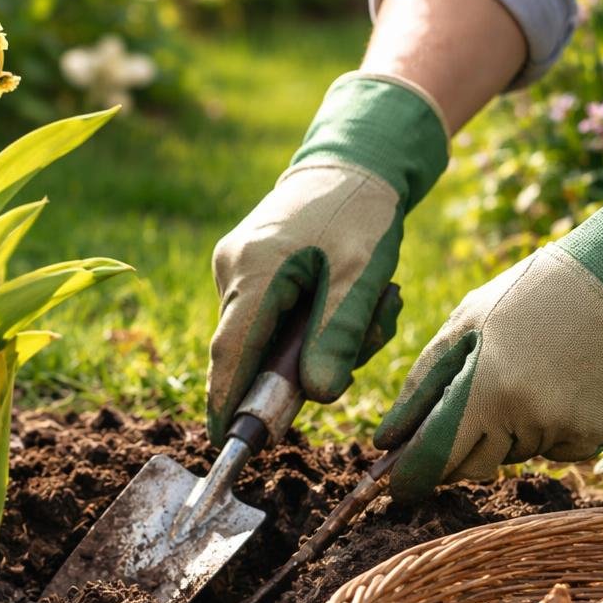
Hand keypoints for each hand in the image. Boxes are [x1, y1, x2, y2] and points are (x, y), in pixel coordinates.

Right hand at [205, 72, 446, 438]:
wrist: (355, 160)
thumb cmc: (361, 214)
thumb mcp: (362, 277)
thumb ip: (338, 337)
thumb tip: (318, 395)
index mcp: (255, 270)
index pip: (231, 352)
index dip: (227, 401)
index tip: (226, 443)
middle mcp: (232, 270)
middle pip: (251, 349)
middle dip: (302, 366)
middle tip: (359, 348)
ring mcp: (235, 267)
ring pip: (267, 336)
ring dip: (318, 341)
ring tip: (375, 308)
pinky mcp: (247, 268)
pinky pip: (272, 316)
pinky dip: (312, 323)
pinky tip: (354, 299)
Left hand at [376, 160, 602, 500]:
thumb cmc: (528, 296)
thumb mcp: (464, 325)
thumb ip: (421, 386)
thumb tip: (387, 441)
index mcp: (485, 387)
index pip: (433, 458)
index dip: (410, 477)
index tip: (398, 485)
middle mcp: (526, 418)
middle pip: (472, 466)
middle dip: (460, 449)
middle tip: (474, 399)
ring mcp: (565, 429)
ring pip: (513, 455)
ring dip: (507, 431)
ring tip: (528, 372)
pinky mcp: (597, 435)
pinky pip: (553, 450)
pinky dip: (548, 429)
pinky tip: (563, 383)